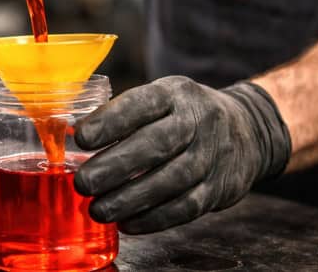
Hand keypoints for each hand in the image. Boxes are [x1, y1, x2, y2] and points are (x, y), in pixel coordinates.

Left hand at [74, 76, 290, 233]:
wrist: (248, 129)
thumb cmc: (185, 115)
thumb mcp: (162, 98)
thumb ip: (124, 115)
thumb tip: (69, 135)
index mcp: (176, 93)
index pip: (142, 104)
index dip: (111, 121)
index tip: (81, 138)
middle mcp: (198, 121)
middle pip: (157, 144)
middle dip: (115, 166)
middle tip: (82, 183)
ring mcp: (213, 155)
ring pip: (171, 180)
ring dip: (130, 199)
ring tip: (98, 209)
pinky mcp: (220, 188)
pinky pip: (186, 207)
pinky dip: (154, 218)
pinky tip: (128, 223)